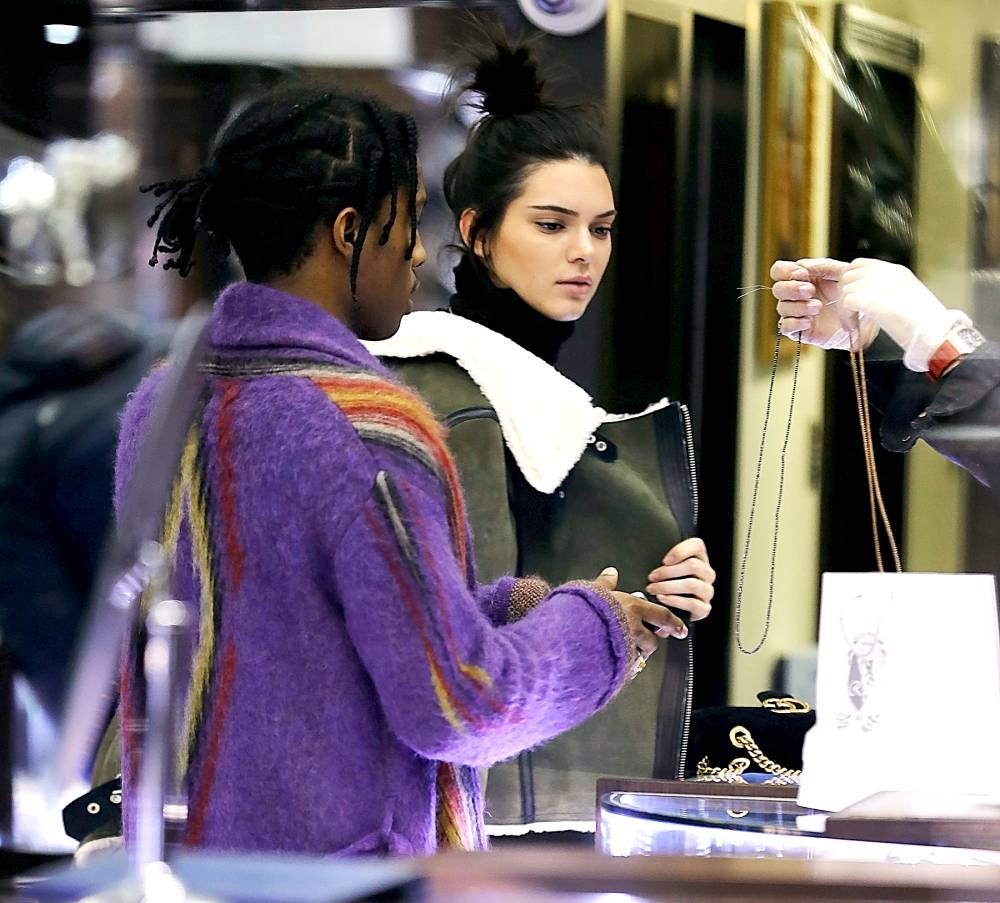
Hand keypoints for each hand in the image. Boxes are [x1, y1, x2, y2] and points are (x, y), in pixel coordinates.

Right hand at [593, 567, 685, 660]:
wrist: (570, 633)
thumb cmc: (584, 610)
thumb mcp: (595, 590)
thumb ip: (605, 582)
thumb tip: (611, 572)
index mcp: (633, 609)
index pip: (661, 616)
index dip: (673, 623)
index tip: (681, 630)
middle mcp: (632, 629)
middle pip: (652, 641)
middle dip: (650, 641)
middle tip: (644, 639)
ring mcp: (624, 648)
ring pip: (639, 655)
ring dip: (635, 653)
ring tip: (625, 650)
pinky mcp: (615, 663)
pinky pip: (625, 667)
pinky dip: (622, 665)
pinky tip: (614, 663)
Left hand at [645, 537, 713, 621]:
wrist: (672, 608)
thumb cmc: (665, 582)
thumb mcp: (664, 566)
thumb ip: (663, 558)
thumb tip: (646, 549)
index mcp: (699, 557)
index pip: (697, 546)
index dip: (680, 551)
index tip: (664, 561)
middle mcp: (707, 573)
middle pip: (693, 566)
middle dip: (668, 571)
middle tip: (651, 577)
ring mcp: (707, 591)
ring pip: (692, 585)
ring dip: (668, 586)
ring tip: (652, 588)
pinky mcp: (704, 608)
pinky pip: (692, 603)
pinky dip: (674, 600)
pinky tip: (661, 598)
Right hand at [771, 257, 877, 350]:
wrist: (866, 320)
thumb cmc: (854, 295)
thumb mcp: (844, 274)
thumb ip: (824, 266)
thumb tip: (804, 265)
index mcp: (804, 279)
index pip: (780, 271)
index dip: (786, 271)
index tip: (804, 274)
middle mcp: (797, 296)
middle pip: (778, 289)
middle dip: (792, 289)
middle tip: (810, 290)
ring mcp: (797, 313)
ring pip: (782, 308)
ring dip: (798, 306)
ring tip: (818, 307)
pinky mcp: (800, 331)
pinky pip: (785, 327)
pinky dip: (795, 323)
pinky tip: (810, 321)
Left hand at [839, 258, 964, 370]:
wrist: (935, 333)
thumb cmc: (926, 323)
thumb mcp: (907, 298)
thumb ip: (889, 293)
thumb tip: (873, 299)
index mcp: (896, 272)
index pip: (861, 265)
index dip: (852, 282)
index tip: (853, 299)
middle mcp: (886, 273)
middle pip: (849, 274)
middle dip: (844, 293)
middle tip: (849, 313)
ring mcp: (879, 284)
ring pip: (845, 288)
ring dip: (844, 307)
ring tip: (852, 323)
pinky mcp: (871, 299)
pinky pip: (846, 302)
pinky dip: (846, 316)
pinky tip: (853, 327)